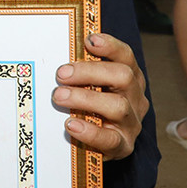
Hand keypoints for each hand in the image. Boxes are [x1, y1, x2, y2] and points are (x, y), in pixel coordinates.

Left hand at [52, 32, 147, 160]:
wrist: (95, 146)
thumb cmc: (87, 109)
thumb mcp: (85, 87)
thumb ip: (77, 72)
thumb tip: (52, 54)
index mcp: (128, 79)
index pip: (126, 57)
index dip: (110, 47)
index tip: (89, 40)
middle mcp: (134, 98)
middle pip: (123, 77)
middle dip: (90, 72)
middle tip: (61, 74)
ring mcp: (131, 123)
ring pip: (118, 106)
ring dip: (86, 99)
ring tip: (60, 97)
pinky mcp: (123, 146)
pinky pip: (110, 139)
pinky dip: (90, 131)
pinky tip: (71, 124)